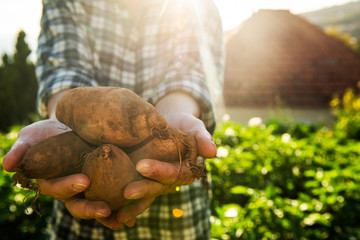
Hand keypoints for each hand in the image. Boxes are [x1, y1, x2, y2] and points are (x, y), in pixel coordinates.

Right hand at [2, 120, 116, 228]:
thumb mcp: (31, 137)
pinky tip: (135, 210)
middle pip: (79, 204)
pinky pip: (113, 196)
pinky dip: (123, 205)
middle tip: (105, 209)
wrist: (67, 126)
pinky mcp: (104, 181)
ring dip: (110, 214)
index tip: (83, 181)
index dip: (68, 187)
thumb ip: (21, 150)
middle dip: (91, 209)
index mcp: (53, 181)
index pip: (58, 189)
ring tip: (124, 219)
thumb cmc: (46, 134)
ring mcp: (89, 187)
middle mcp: (71, 189)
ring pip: (98, 204)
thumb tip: (7, 166)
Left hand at [104, 112, 215, 227]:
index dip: (159, 171)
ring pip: (147, 196)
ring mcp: (158, 184)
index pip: (174, 172)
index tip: (142, 166)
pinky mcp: (145, 182)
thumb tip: (212, 152)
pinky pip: (137, 196)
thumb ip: (202, 138)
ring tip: (116, 214)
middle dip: (143, 189)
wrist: (168, 124)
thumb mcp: (193, 126)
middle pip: (158, 187)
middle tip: (126, 191)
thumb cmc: (182, 124)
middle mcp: (172, 181)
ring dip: (133, 206)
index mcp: (185, 169)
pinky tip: (111, 213)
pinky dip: (126, 206)